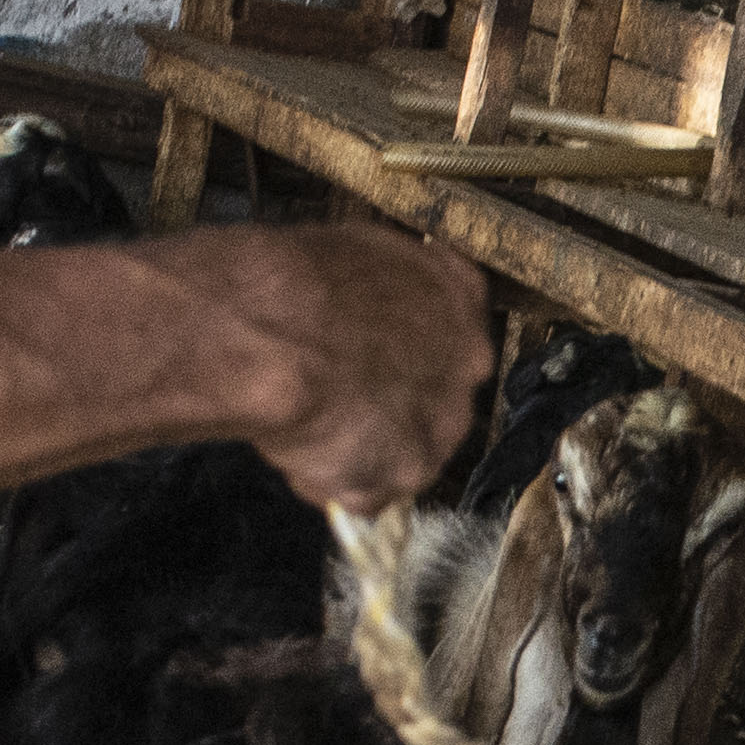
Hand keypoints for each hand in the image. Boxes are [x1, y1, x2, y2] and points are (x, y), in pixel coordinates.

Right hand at [236, 221, 494, 508]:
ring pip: (402, 450)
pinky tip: (297, 450)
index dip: (403, 353)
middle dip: (390, 406)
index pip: (447, 333)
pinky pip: (366, 490)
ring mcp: (444, 424)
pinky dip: (331, 480)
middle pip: (435, 399)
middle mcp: (469, 362)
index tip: (368, 360)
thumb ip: (381, 289)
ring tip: (305, 425)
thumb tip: (367, 302)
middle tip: (336, 401)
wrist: (275, 333)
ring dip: (361, 448)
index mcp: (459, 296)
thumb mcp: (354, 255)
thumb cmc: (296, 283)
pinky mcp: (409, 473)